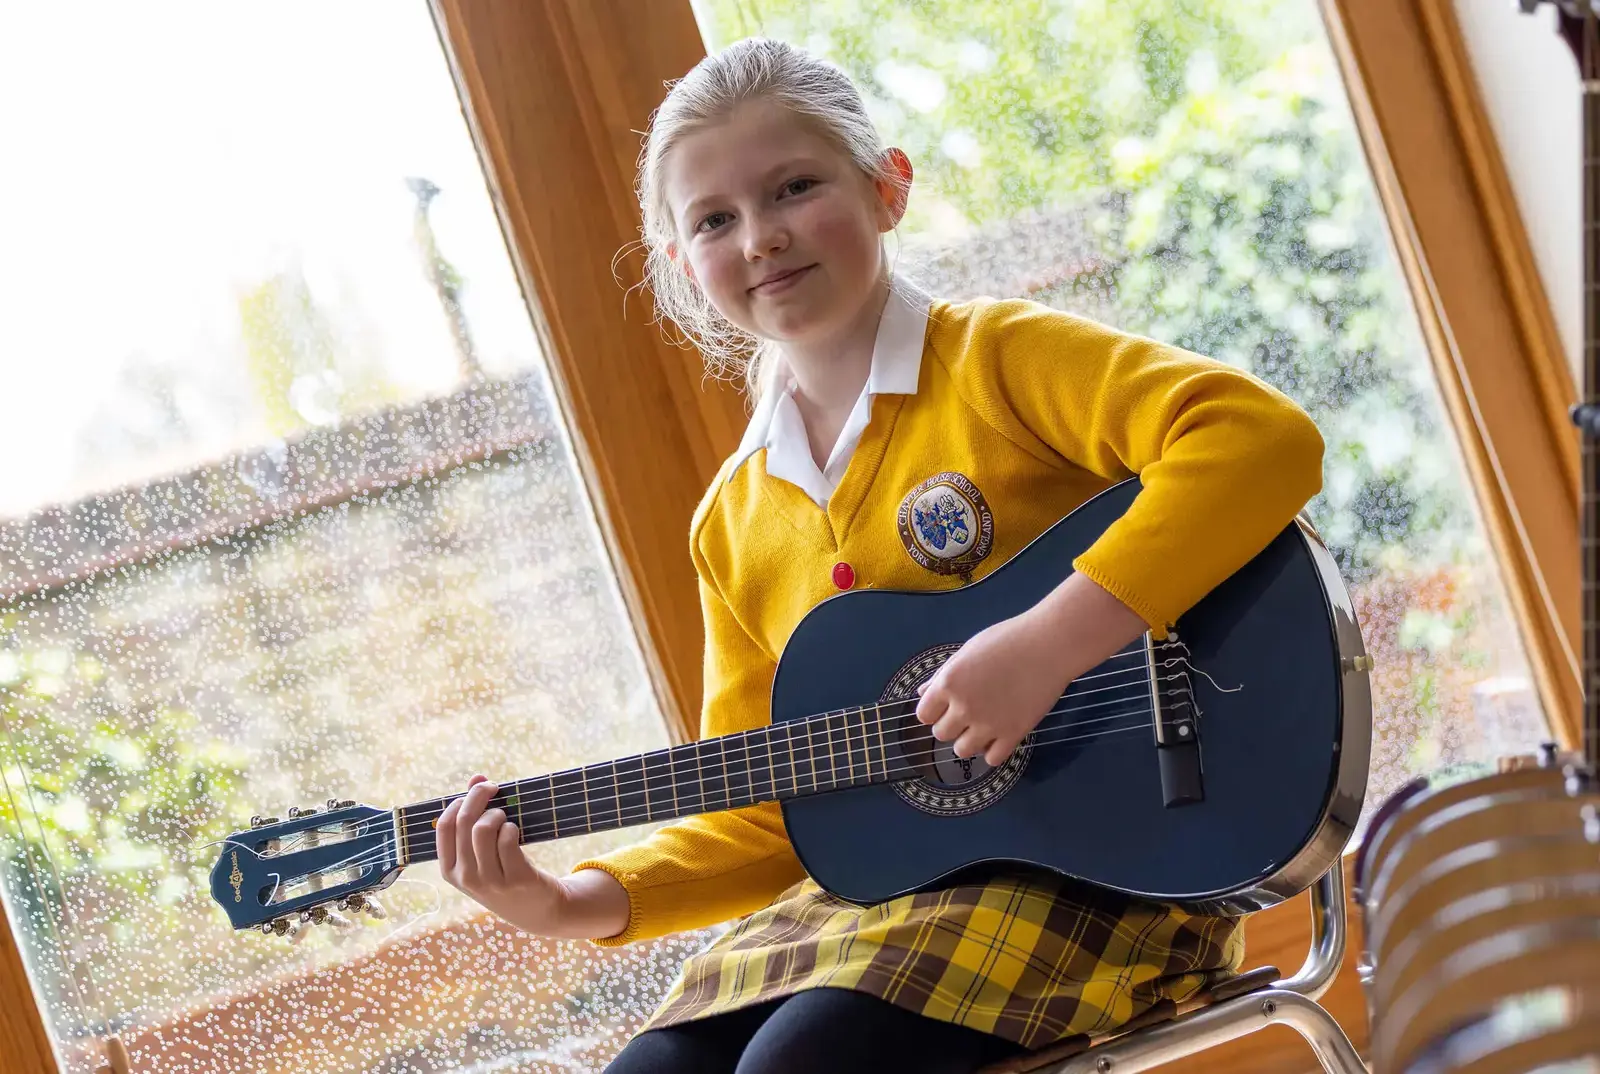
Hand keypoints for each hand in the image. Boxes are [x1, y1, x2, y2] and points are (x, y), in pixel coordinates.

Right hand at [436, 775, 570, 935]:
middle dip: (479, 795)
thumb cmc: (503, 873)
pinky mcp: (516, 879)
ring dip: (497, 813)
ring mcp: (491, 881)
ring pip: (484, 828)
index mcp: (449, 871)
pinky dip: (511, 827)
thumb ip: (474, 815)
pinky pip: (508, 838)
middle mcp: (466, 878)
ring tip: (504, 818)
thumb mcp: (480, 854)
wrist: (537, 910)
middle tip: (494, 787)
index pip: (444, 826)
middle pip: (465, 821)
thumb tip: (477, 777)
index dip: (459, 801)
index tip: (474, 791)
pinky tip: (514, 832)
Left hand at [914, 572, 1150, 766]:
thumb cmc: (1007, 640)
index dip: (933, 711)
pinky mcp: (1013, 735)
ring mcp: (988, 724)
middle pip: (941, 734)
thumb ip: (943, 675)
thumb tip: (923, 693)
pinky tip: (999, 736)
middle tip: (967, 713)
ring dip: (968, 741)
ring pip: (962, 751)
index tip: (945, 706)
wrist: (1049, 646)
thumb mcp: (967, 651)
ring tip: (982, 727)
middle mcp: (964, 707)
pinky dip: (992, 751)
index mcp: (949, 683)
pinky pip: (992, 759)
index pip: (924, 715)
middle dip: (951, 725)